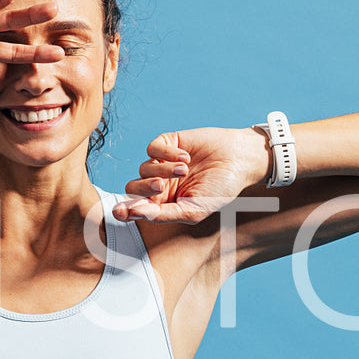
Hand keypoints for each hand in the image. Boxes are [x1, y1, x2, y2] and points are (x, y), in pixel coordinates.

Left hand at [113, 128, 270, 223]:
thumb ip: (163, 214)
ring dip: (163, 170)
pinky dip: (167, 154)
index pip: (136, 208)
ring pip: (143, 168)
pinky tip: (185, 157)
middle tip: (160, 187)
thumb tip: (133, 214)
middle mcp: (159, 184)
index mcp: (163, 204)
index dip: (124, 210)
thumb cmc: (220, 189)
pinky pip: (153, 149)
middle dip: (143, 189)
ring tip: (185, 170)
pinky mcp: (167, 144)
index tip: (119, 212)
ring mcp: (162, 164)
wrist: (239, 160)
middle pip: (133, 188)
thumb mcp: (193, 210)